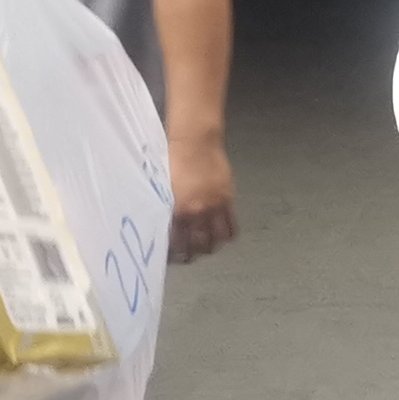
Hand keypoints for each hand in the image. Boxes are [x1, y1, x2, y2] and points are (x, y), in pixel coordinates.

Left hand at [168, 133, 237, 261]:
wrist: (195, 142)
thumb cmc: (175, 161)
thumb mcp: (167, 188)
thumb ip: (172, 208)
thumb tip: (171, 226)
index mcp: (179, 209)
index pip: (178, 241)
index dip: (177, 253)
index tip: (174, 257)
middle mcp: (198, 211)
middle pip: (199, 244)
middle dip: (194, 255)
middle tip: (190, 257)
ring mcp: (215, 206)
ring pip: (217, 239)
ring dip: (212, 247)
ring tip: (207, 249)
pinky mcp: (228, 199)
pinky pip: (231, 226)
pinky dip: (227, 236)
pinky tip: (222, 238)